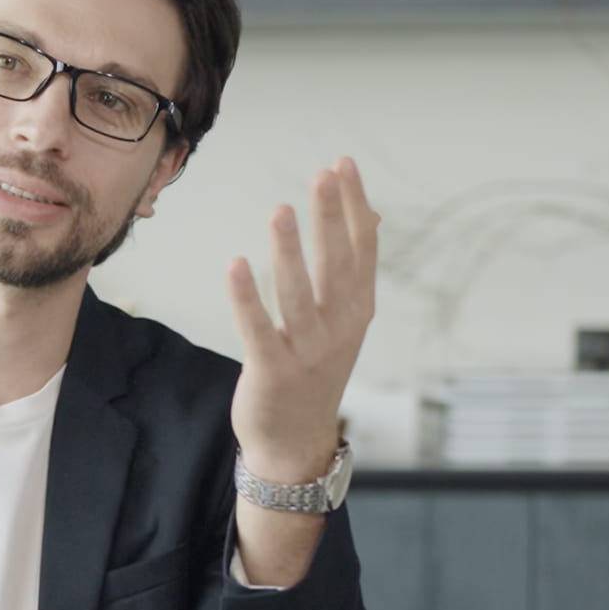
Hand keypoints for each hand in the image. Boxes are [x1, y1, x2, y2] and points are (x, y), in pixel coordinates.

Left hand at [227, 157, 378, 483]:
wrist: (295, 443)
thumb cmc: (314, 373)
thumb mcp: (343, 322)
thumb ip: (352, 270)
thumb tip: (372, 214)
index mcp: (356, 312)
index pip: (361, 251)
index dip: (353, 208)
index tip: (343, 165)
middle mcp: (338, 330)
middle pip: (336, 266)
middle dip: (331, 219)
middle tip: (323, 175)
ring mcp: (307, 354)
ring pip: (299, 295)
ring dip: (290, 252)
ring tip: (280, 210)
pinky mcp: (273, 373)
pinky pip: (259, 330)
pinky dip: (248, 299)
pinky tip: (236, 264)